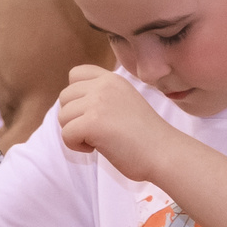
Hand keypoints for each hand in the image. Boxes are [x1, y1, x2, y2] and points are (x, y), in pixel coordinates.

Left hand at [55, 65, 171, 179]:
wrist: (163, 153)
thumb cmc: (146, 136)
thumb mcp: (124, 102)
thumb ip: (101, 97)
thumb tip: (71, 105)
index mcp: (112, 79)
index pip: (76, 74)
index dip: (76, 96)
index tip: (91, 113)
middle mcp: (104, 86)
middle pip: (65, 97)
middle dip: (74, 117)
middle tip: (96, 131)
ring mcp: (97, 103)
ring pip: (63, 116)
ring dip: (75, 132)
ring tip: (98, 140)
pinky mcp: (92, 123)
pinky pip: (66, 134)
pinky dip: (76, 146)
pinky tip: (96, 148)